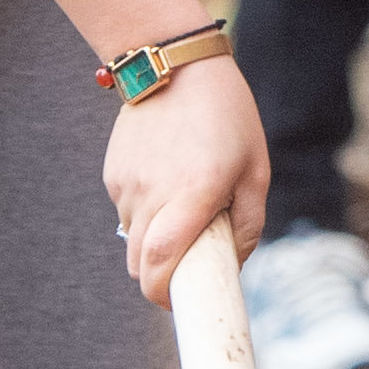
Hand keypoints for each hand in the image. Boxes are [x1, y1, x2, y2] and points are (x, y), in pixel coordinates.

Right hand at [102, 59, 267, 304]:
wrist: (175, 65)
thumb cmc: (227, 117)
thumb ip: (248, 223)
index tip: (176, 303)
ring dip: (154, 240)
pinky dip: (145, 212)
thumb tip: (233, 264)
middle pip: (139, 264)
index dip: (162, 295)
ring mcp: (126, 184)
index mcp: (191, 196)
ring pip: (132, 238)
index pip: (159, 265)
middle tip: (186, 265)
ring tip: (183, 207)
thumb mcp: (255, 169)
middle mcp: (152, 195)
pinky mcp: (112, 173)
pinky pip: (126, 210)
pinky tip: (167, 179)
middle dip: (159, 276)